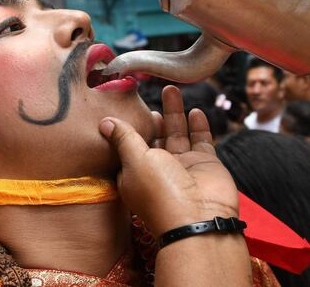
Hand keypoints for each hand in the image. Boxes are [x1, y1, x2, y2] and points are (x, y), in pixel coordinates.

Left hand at [99, 85, 237, 237]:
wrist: (199, 219)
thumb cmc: (161, 193)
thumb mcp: (135, 160)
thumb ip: (123, 138)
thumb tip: (104, 122)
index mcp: (136, 173)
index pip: (129, 145)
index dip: (129, 126)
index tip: (127, 105)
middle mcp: (159, 169)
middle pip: (155, 135)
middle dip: (154, 115)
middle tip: (152, 91)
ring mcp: (183, 166)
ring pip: (178, 133)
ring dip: (175, 112)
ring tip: (171, 89)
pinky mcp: (205, 164)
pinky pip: (201, 140)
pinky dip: (198, 125)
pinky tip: (194, 111)